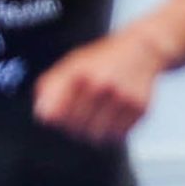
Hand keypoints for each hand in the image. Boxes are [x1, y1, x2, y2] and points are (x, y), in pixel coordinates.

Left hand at [33, 29, 163, 143]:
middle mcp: (101, 86)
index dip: (54, 118)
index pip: (54, 115)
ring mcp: (122, 98)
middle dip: (74, 125)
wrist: (143, 49)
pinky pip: (117, 136)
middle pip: (74, 128)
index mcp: (80, 74)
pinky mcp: (140, 109)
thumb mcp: (73, 64)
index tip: (58, 115)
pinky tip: (114, 115)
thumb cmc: (102, 59)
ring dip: (93, 131)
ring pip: (96, 137)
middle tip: (82, 112)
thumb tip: (41, 115)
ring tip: (98, 115)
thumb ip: (51, 87)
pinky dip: (112, 132)